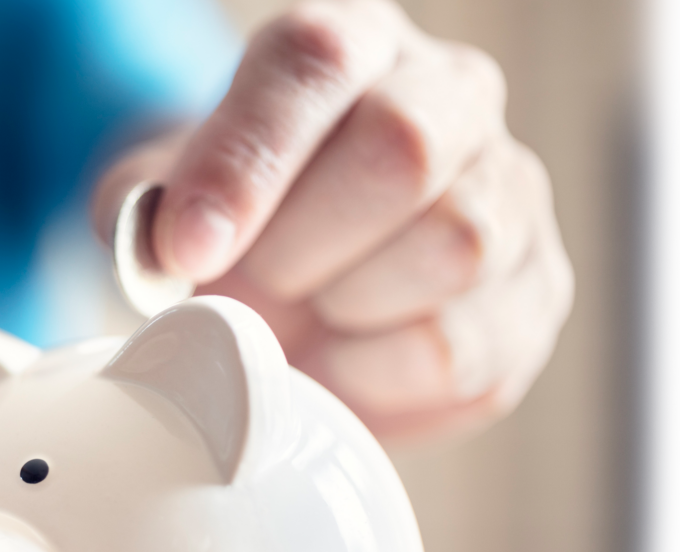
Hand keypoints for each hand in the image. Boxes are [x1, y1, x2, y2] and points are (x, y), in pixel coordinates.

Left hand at [93, 0, 571, 441]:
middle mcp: (452, 95)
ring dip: (347, 309)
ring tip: (308, 312)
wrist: (294, 284)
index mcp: (350, 46)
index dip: (245, 163)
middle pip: (404, 150)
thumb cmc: (232, 226)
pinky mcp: (537, 294)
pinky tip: (343, 360)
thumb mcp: (162, 202)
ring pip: (454, 247)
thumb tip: (167, 249)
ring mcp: (511, 190)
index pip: (313, 64)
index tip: (188, 249)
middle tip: (257, 283)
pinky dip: (377, 377)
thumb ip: (142, 212)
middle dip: (301, 247)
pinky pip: (462, 350)